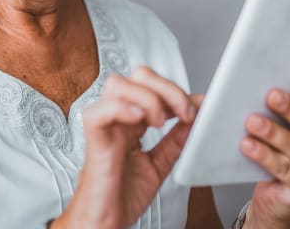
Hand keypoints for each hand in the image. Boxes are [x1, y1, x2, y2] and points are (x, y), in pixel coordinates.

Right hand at [53, 67, 198, 228]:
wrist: (104, 224)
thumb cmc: (122, 196)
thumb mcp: (159, 164)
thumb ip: (175, 140)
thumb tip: (196, 115)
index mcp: (132, 119)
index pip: (151, 83)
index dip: (175, 90)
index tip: (195, 110)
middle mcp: (117, 116)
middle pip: (138, 76)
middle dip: (166, 88)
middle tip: (182, 113)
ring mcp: (104, 125)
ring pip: (118, 85)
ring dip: (147, 98)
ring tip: (159, 122)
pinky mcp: (93, 139)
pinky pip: (99, 111)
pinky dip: (122, 109)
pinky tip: (139, 121)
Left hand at [241, 69, 289, 228]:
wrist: (276, 200)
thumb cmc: (277, 154)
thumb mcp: (280, 127)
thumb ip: (275, 108)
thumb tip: (251, 81)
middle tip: (272, 95)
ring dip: (274, 133)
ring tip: (253, 121)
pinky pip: (284, 171)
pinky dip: (265, 156)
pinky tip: (248, 145)